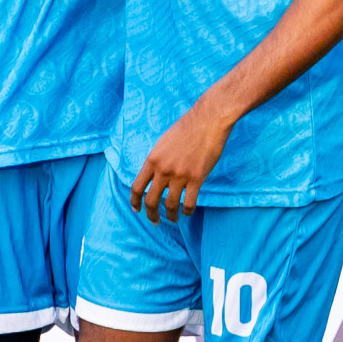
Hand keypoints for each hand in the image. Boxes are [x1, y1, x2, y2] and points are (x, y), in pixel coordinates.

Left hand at [129, 103, 232, 223]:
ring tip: (173, 219)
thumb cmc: (186, 128)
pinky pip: (189, 203)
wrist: (207, 121)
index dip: (135, 201)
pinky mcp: (197, 178)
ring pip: (170, 205)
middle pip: (151, 200)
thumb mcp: (163, 142)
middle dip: (151, 214)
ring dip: (171, 216)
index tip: (136, 209)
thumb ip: (158, 160)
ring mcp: (180, 175)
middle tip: (155, 220)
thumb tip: (154, 175)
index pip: (137, 186)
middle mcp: (163, 169)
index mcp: (152, 159)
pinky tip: (187, 212)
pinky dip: (187, 211)